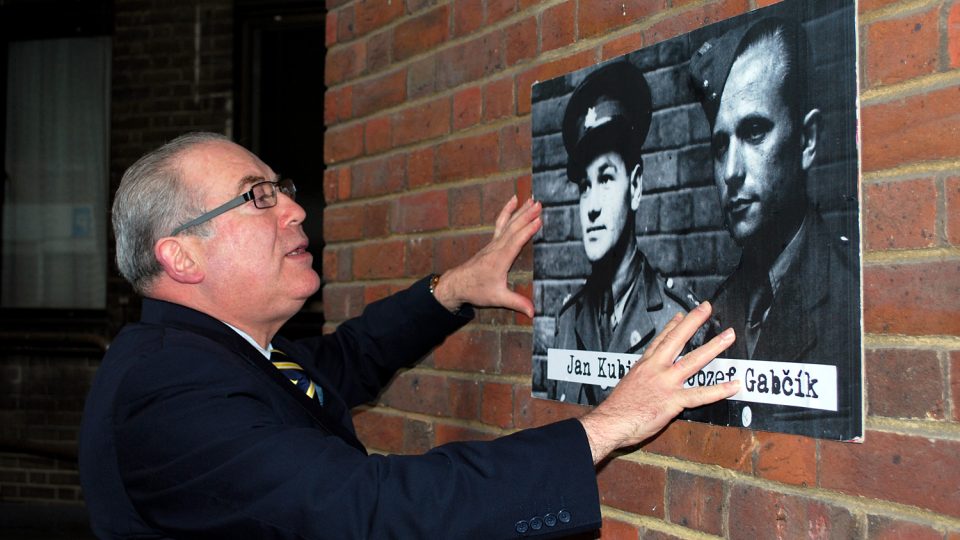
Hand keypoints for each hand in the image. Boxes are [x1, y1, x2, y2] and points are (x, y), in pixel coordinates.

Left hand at [432, 195, 541, 316]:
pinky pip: (501, 222)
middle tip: (539, 204)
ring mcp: (493, 243)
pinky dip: (508, 211)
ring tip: (531, 199)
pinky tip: (513, 202)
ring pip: (507, 223)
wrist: (457, 284)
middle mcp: (496, 247)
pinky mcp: (492, 243)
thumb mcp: (497, 298)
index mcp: (500, 259)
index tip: (539, 220)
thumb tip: (533, 312)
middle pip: (513, 228)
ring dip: (519, 211)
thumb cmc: (476, 290)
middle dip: (526, 215)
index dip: (527, 231)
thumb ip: (516, 302)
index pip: (516, 241)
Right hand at [578, 301, 739, 463]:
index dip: (672, 326)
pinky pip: (700, 394)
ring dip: (713, 346)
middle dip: (693, 322)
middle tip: (707, 308)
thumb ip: (642, 380)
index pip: (660, 340)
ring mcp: (665, 383)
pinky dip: (719, 390)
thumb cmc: (616, 410)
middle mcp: (655, 369)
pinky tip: (734, 385)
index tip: (681, 315)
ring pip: (693, 360)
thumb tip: (647, 382)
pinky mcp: (672, 401)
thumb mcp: (627, 385)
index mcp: (644, 366)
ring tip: (728, 336)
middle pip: (677, 339)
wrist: (610, 422)